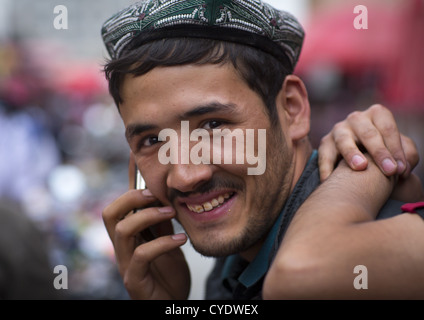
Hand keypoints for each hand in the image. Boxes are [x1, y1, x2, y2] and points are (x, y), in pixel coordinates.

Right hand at [102, 153, 189, 298]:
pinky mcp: (135, 279)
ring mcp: (126, 263)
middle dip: (130, 197)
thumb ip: (161, 218)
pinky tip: (181, 239)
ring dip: (147, 215)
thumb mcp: (165, 237)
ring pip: (122, 230)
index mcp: (130, 233)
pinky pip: (142, 256)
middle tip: (154, 192)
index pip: (122, 202)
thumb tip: (164, 190)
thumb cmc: (167, 269)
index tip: (140, 159)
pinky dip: (162, 243)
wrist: (172, 300)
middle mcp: (123, 246)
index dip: (129, 180)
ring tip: (172, 212)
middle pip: (110, 213)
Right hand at [318, 104, 418, 180]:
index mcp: (377, 114)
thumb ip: (407, 155)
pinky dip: (327, 168)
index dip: (396, 149)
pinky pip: (325, 155)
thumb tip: (402, 168)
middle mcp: (356, 119)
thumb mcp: (398, 150)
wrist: (362, 158)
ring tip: (360, 167)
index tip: (401, 170)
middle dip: (379, 152)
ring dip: (351, 153)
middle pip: (368, 133)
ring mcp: (339, 130)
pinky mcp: (325, 143)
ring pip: (344, 140)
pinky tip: (330, 180)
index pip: (388, 129)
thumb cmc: (384, 152)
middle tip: (389, 171)